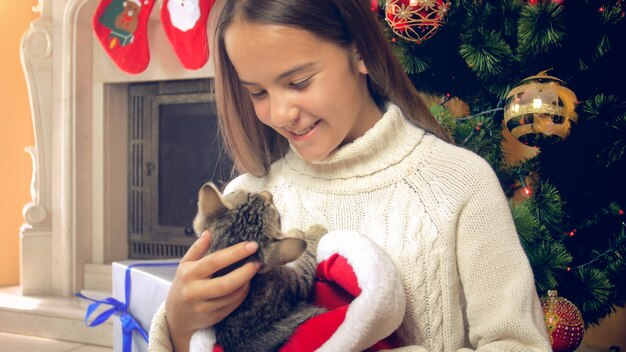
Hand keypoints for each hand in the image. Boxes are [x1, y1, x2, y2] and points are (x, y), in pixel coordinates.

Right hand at [165, 230, 259, 351]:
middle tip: (258, 262)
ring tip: (252, 272)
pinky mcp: (212, 317)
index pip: (215, 261)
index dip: (235, 253)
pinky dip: (242, 294)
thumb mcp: (185, 264)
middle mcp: (195, 291)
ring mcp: (204, 307)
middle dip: (246, 272)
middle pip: (226, 283)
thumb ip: (197, 248)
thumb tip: (209, 232)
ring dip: (246, 283)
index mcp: (189, 274)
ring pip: (232, 296)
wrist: (176, 316)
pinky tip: (246, 284)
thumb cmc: (183, 284)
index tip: (252, 245)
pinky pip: (233, 305)